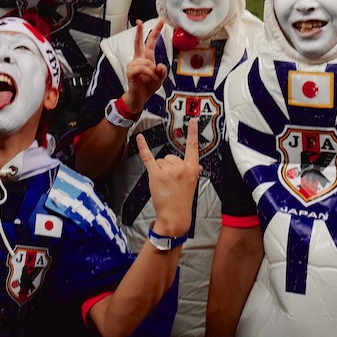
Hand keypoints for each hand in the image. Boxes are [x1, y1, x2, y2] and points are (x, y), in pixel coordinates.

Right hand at [123, 19, 167, 112]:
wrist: (140, 97)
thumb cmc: (148, 86)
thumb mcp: (160, 78)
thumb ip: (162, 71)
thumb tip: (160, 65)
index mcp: (146, 58)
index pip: (150, 42)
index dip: (155, 32)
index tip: (160, 21)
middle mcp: (138, 59)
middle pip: (139, 42)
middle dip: (139, 31)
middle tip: (139, 21)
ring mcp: (133, 64)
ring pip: (146, 61)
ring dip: (153, 70)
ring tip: (153, 77)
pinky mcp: (131, 71)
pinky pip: (143, 68)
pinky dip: (149, 73)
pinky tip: (150, 78)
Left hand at [138, 114, 200, 237]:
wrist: (175, 215)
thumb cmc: (183, 200)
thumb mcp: (192, 184)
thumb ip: (192, 171)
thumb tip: (196, 166)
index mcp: (192, 168)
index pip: (193, 147)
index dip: (193, 133)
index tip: (192, 120)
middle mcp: (181, 167)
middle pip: (170, 156)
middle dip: (168, 167)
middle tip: (170, 182)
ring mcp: (168, 170)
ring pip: (160, 160)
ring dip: (159, 170)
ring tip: (164, 184)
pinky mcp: (156, 174)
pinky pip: (148, 157)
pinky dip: (143, 147)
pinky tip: (140, 138)